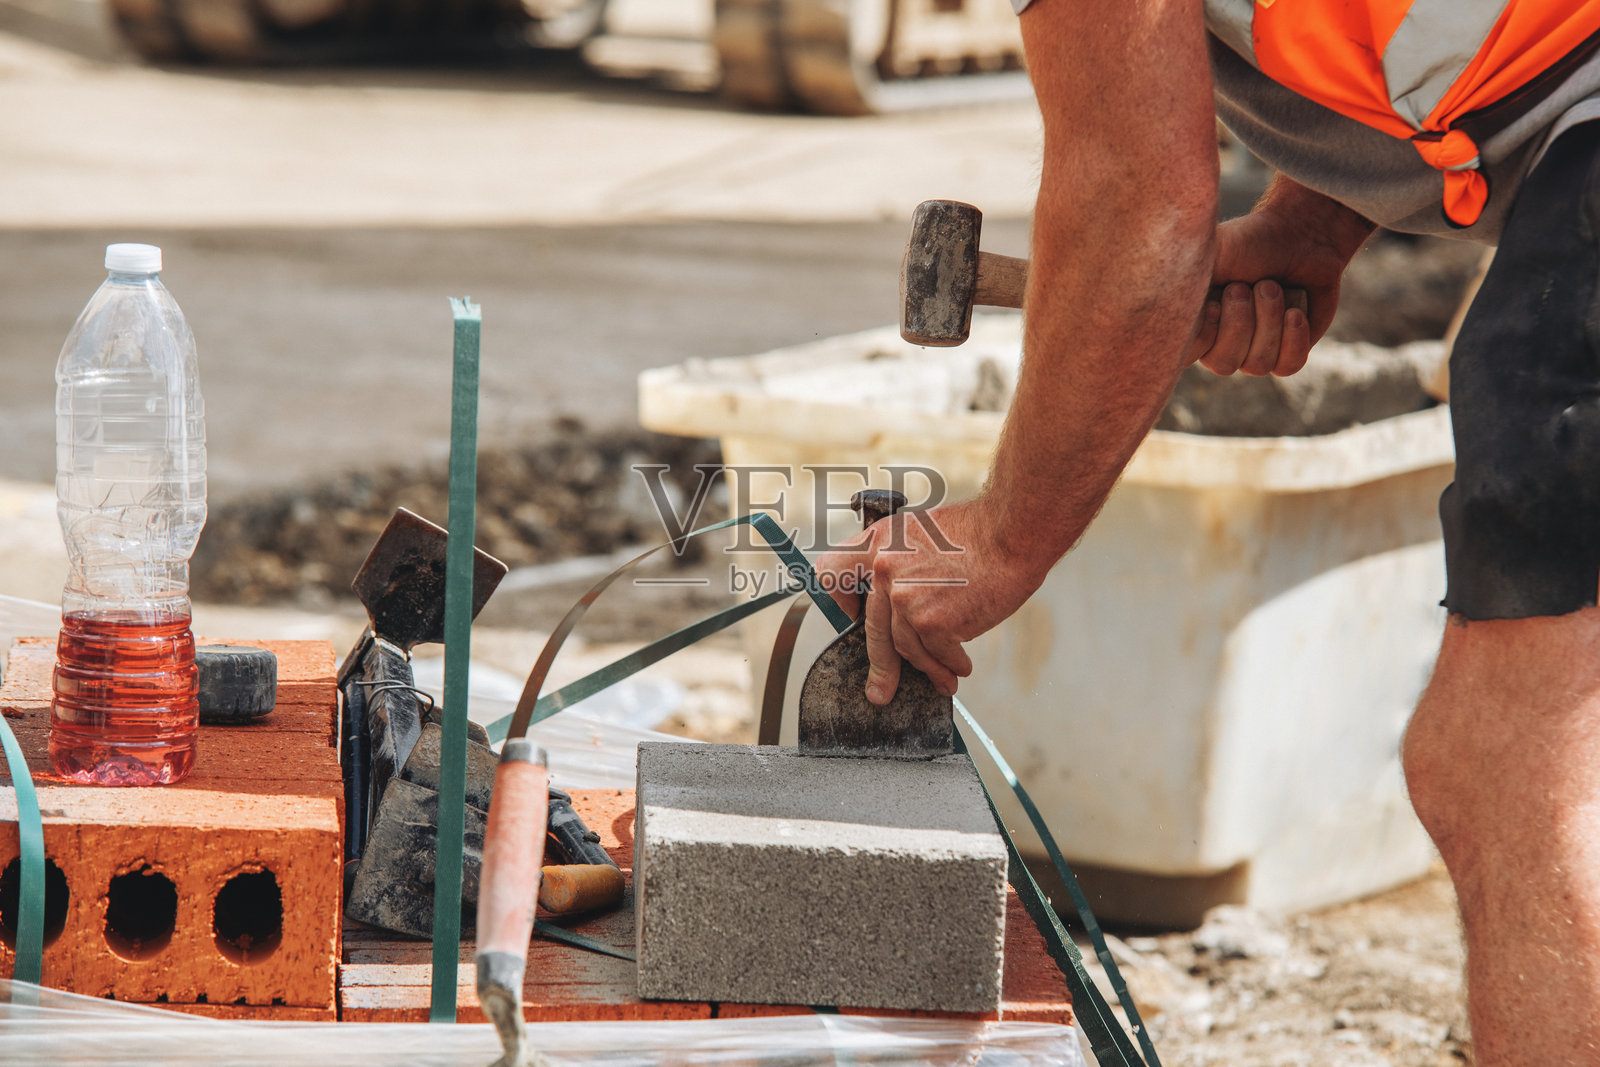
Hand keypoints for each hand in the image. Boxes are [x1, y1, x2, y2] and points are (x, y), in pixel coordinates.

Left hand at [813, 499, 1047, 704]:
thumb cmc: (980, 532)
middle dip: (880, 667)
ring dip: (927, 668)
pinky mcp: (933, 622)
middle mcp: (884, 569)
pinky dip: (950, 666)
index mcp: (879, 542)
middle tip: (880, 690)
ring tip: (944, 678)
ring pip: (906, 648)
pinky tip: (961, 668)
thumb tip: (896, 599)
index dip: (839, 600)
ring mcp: (906, 598)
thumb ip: (902, 561)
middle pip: (873, 629)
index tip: (851, 618)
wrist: (1014, 532)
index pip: (831, 573)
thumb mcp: (923, 532)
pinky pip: (937, 655)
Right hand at [1188, 178, 1373, 376]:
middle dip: (1241, 321)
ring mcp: (1252, 352)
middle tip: (1247, 285)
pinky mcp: (1287, 354)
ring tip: (1273, 286)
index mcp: (1189, 324)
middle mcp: (1217, 343)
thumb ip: (1173, 286)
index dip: (1204, 332)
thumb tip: (1142, 306)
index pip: (1182, 358)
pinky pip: (1286, 367)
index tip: (1214, 300)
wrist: (1297, 235)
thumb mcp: (1202, 258)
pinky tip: (1294, 311)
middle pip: (1224, 364)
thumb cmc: (1246, 243)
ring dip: (1269, 320)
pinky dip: (1293, 337)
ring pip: (1257, 365)